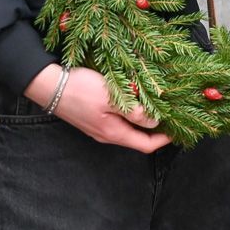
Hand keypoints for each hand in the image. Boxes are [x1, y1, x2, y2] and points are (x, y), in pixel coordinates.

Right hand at [24, 63, 171, 152]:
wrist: (49, 84)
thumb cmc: (81, 89)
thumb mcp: (112, 98)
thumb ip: (135, 112)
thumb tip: (156, 122)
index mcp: (113, 133)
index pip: (146, 145)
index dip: (165, 139)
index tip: (179, 128)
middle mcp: (107, 135)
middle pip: (138, 138)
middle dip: (156, 129)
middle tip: (172, 114)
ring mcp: (98, 127)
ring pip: (128, 129)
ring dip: (143, 120)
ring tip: (158, 106)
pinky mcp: (92, 118)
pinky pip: (118, 120)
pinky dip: (131, 114)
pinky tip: (136, 100)